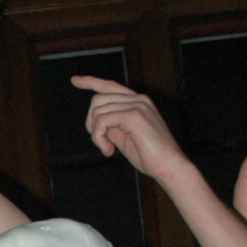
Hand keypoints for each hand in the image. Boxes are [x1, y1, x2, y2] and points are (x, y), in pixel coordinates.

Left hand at [71, 77, 194, 187]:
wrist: (170, 167)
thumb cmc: (150, 157)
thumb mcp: (125, 138)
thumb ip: (112, 125)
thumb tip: (96, 121)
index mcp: (138, 102)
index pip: (110, 86)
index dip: (91, 82)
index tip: (75, 80)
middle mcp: (138, 99)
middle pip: (98, 99)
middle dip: (91, 123)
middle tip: (101, 144)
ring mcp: (137, 105)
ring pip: (98, 110)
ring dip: (96, 134)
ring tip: (108, 149)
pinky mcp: (134, 115)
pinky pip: (102, 120)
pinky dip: (99, 137)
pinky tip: (109, 151)